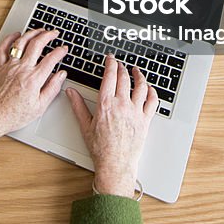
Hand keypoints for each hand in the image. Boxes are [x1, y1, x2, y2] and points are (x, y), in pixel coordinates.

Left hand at [0, 29, 68, 145]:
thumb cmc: (16, 115)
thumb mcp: (40, 106)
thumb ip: (52, 88)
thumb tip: (61, 75)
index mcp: (33, 79)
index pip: (50, 59)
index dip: (60, 51)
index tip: (64, 49)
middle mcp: (21, 69)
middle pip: (36, 44)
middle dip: (47, 35)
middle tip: (54, 33)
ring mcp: (10, 66)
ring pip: (21, 43)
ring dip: (31, 33)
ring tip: (39, 30)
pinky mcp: (1, 68)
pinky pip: (3, 49)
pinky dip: (9, 39)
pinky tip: (16, 35)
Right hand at [67, 55, 157, 197]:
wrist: (115, 164)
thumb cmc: (100, 148)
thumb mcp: (85, 125)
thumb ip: (78, 105)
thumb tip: (71, 92)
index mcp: (106, 104)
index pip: (110, 76)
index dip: (111, 64)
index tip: (110, 59)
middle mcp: (122, 105)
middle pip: (124, 78)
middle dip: (122, 68)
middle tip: (120, 64)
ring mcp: (135, 112)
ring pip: (141, 87)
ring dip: (139, 76)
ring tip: (136, 71)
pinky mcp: (145, 120)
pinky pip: (152, 102)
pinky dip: (152, 92)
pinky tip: (149, 89)